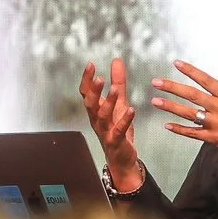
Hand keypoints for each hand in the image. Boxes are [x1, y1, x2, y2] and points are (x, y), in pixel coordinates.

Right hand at [79, 59, 145, 193]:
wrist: (121, 158)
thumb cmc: (117, 128)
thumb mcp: (119, 102)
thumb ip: (118, 82)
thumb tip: (116, 61)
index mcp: (95, 110)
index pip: (86, 93)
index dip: (87, 79)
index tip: (90, 64)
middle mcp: (97, 120)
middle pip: (90, 104)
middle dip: (93, 91)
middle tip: (99, 78)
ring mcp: (105, 131)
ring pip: (103, 116)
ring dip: (108, 103)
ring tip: (115, 90)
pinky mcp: (116, 141)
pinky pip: (118, 130)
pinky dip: (124, 120)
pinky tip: (131, 110)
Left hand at [150, 61, 217, 203]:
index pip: (205, 79)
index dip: (190, 71)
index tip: (177, 63)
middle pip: (191, 95)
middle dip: (172, 87)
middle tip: (157, 82)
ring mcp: (215, 124)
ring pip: (188, 114)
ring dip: (170, 107)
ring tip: (155, 101)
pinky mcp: (213, 138)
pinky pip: (193, 133)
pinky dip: (179, 130)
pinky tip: (167, 125)